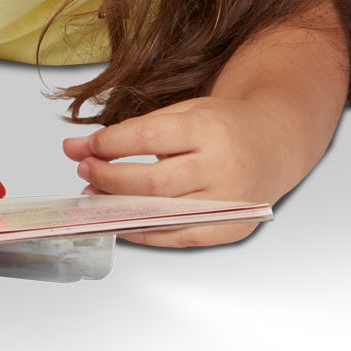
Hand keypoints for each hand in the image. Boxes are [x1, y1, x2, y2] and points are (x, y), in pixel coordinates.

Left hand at [64, 95, 281, 246]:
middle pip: (153, 182)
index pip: (148, 138)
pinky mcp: (232, 228)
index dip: (109, 145)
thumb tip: (76, 147)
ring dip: (119, 208)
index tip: (82, 148)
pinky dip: (145, 233)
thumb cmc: (222, 126)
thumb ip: (130, 131)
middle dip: (109, 178)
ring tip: (95, 198)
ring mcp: (230, 202)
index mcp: (209, 130)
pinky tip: (121, 221)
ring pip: (163, 213)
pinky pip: (180, 238)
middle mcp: (222, 168)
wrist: (274, 142)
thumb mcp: (180, 113)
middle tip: (84, 172)